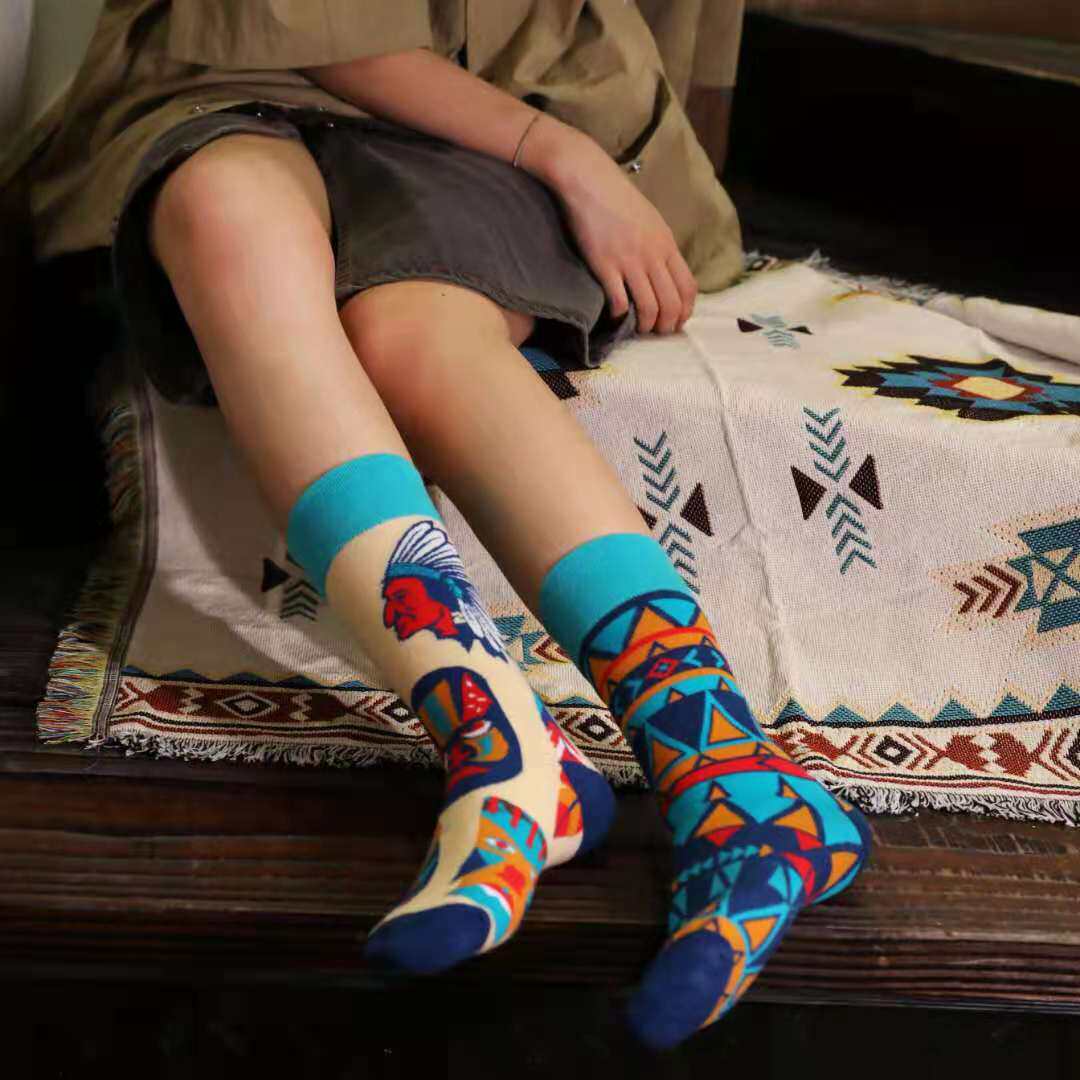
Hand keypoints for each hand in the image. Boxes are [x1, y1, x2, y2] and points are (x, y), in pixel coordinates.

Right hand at [522, 121, 697, 334]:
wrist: (589, 180)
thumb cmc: (618, 198)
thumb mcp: (651, 221)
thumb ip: (660, 247)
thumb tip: (663, 272)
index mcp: (667, 245)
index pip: (688, 287)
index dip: (686, 310)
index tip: (677, 320)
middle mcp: (653, 256)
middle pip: (672, 302)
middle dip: (668, 325)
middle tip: (658, 331)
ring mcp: (630, 262)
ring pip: (649, 307)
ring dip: (646, 324)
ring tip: (639, 328)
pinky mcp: (605, 266)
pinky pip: (620, 302)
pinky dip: (620, 315)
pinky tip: (615, 315)